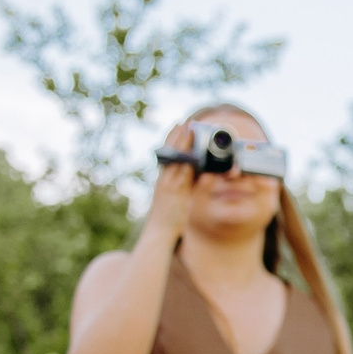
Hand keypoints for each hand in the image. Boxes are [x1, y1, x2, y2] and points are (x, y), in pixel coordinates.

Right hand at [143, 122, 197, 245]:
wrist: (158, 233)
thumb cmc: (167, 217)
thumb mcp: (175, 198)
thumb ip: (182, 185)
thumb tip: (194, 174)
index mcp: (163, 180)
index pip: (169, 155)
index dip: (173, 139)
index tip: (178, 125)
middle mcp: (164, 180)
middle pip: (172, 154)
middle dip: (178, 137)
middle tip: (184, 121)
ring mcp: (168, 185)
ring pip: (176, 160)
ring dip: (182, 145)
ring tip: (188, 130)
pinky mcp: (173, 193)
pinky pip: (181, 176)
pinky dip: (186, 164)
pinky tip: (192, 154)